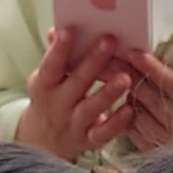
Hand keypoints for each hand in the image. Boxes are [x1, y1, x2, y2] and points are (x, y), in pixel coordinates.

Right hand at [15, 29, 135, 156]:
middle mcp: (57, 105)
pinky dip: (116, 123)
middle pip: (75, 83)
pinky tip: (129, 109)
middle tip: (109, 41)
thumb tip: (57, 30)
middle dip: (92, 62)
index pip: (51, 66)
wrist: (43, 142)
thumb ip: (55, 56)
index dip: (59, 49)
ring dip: (108, 93)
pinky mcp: (88, 140)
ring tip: (124, 78)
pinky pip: (103, 133)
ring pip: (90, 108)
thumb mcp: (46, 79)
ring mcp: (72, 124)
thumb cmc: (50, 99)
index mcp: (43, 86)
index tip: (70, 30)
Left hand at [109, 46, 172, 150]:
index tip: (135, 54)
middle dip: (129, 76)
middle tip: (114, 60)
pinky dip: (129, 120)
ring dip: (128, 97)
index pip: (171, 84)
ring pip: (139, 116)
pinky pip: (138, 136)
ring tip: (118, 81)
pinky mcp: (161, 156)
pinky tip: (127, 108)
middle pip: (150, 97)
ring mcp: (170, 143)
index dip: (151, 68)